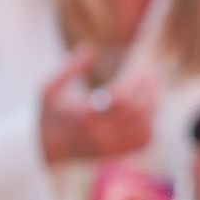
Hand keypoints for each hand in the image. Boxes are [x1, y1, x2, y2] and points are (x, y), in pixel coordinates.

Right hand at [38, 46, 156, 164]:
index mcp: (84, 117)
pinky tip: (150, 105)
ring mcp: (110, 147)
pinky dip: (151, 122)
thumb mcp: (50, 88)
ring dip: (152, 104)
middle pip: (136, 112)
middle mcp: (100, 135)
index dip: (135, 83)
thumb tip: (87, 47)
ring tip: (153, 86)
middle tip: (151, 74)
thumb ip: (70, 68)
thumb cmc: (49, 113)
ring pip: (144, 126)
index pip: (120, 100)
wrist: (47, 147)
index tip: (141, 69)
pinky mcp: (118, 153)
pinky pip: (144, 140)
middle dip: (147, 90)